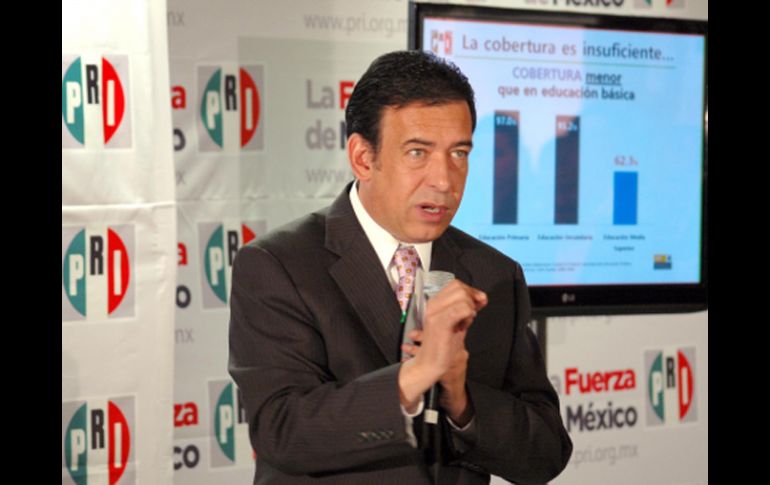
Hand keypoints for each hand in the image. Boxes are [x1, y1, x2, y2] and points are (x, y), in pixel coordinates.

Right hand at [397, 280, 485, 420]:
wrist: (428, 364)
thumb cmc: (441, 346)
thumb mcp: (455, 323)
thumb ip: (465, 309)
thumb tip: (481, 298)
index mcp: (434, 303)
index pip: (455, 285)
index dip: (471, 291)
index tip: (480, 301)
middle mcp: (433, 305)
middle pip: (459, 287)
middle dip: (472, 298)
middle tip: (473, 313)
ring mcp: (435, 313)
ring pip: (462, 296)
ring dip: (469, 309)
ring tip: (464, 323)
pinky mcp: (439, 322)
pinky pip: (461, 309)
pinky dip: (468, 315)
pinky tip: (463, 326)